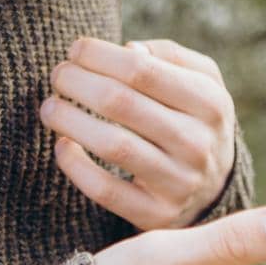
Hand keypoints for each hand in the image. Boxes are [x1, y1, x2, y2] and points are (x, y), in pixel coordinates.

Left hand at [41, 36, 236, 229]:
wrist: (215, 188)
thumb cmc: (193, 118)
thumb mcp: (202, 81)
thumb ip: (169, 55)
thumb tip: (128, 49)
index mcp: (210, 102)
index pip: (142, 69)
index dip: (98, 54)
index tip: (74, 50)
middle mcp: (198, 143)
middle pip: (121, 102)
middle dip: (77, 81)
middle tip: (58, 75)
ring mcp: (179, 183)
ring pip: (112, 145)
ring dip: (69, 120)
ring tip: (50, 108)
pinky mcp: (157, 215)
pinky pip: (105, 190)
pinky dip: (75, 166)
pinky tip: (62, 145)